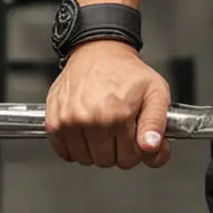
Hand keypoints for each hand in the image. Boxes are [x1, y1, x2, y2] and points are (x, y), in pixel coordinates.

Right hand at [45, 41, 171, 168]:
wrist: (98, 50)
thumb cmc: (127, 72)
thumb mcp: (156, 91)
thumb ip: (157, 123)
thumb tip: (150, 147)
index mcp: (119, 113)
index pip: (128, 158)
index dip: (135, 151)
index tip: (135, 139)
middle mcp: (92, 118)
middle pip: (107, 161)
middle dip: (116, 150)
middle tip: (118, 130)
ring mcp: (71, 121)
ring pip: (86, 159)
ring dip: (95, 150)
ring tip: (102, 127)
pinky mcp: (54, 121)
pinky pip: (65, 153)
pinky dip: (75, 148)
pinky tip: (86, 131)